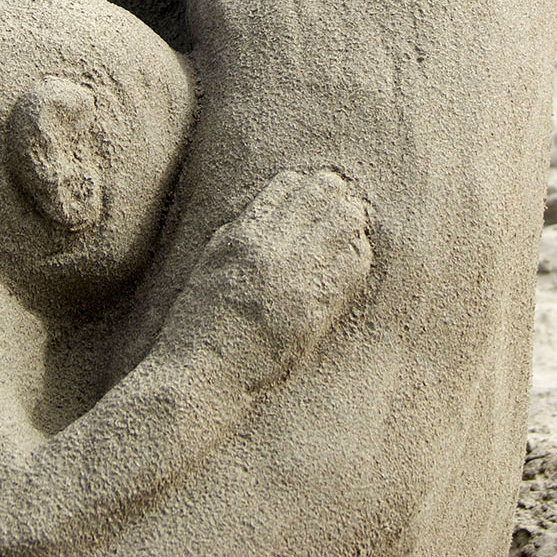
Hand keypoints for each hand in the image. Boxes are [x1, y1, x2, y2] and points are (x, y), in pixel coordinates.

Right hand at [167, 169, 372, 390]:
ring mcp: (297, 276)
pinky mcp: (318, 306)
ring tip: (352, 225)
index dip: (304, 185)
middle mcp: (272, 247)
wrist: (204, 372)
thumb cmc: (198, 321)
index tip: (315, 191)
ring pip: (344, 222)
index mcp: (243, 233)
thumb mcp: (210, 262)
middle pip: (320, 194)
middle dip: (335, 193)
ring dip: (350, 220)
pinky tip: (354, 257)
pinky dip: (357, 254)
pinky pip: (353, 264)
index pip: (286, 185)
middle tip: (343, 201)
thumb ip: (238, 234)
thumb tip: (267, 216)